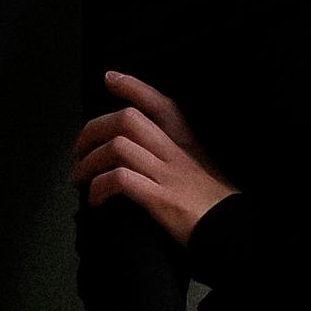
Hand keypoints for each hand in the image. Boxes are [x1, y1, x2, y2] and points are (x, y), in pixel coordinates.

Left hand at [72, 71, 236, 249]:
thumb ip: (172, 156)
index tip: (109, 79)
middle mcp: (175, 152)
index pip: (159, 103)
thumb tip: (136, 153)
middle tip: (79, 150)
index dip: (132, 87)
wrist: (231, 231)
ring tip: (80, 178)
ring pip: (117, 147)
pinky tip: (95, 200)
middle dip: (93, 130)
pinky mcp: (160, 199)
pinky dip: (98, 188)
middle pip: (126, 120)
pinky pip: (120, 180)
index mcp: (185, 142)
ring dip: (88, 162)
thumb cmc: (212, 206)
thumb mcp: (199, 169)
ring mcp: (167, 174)